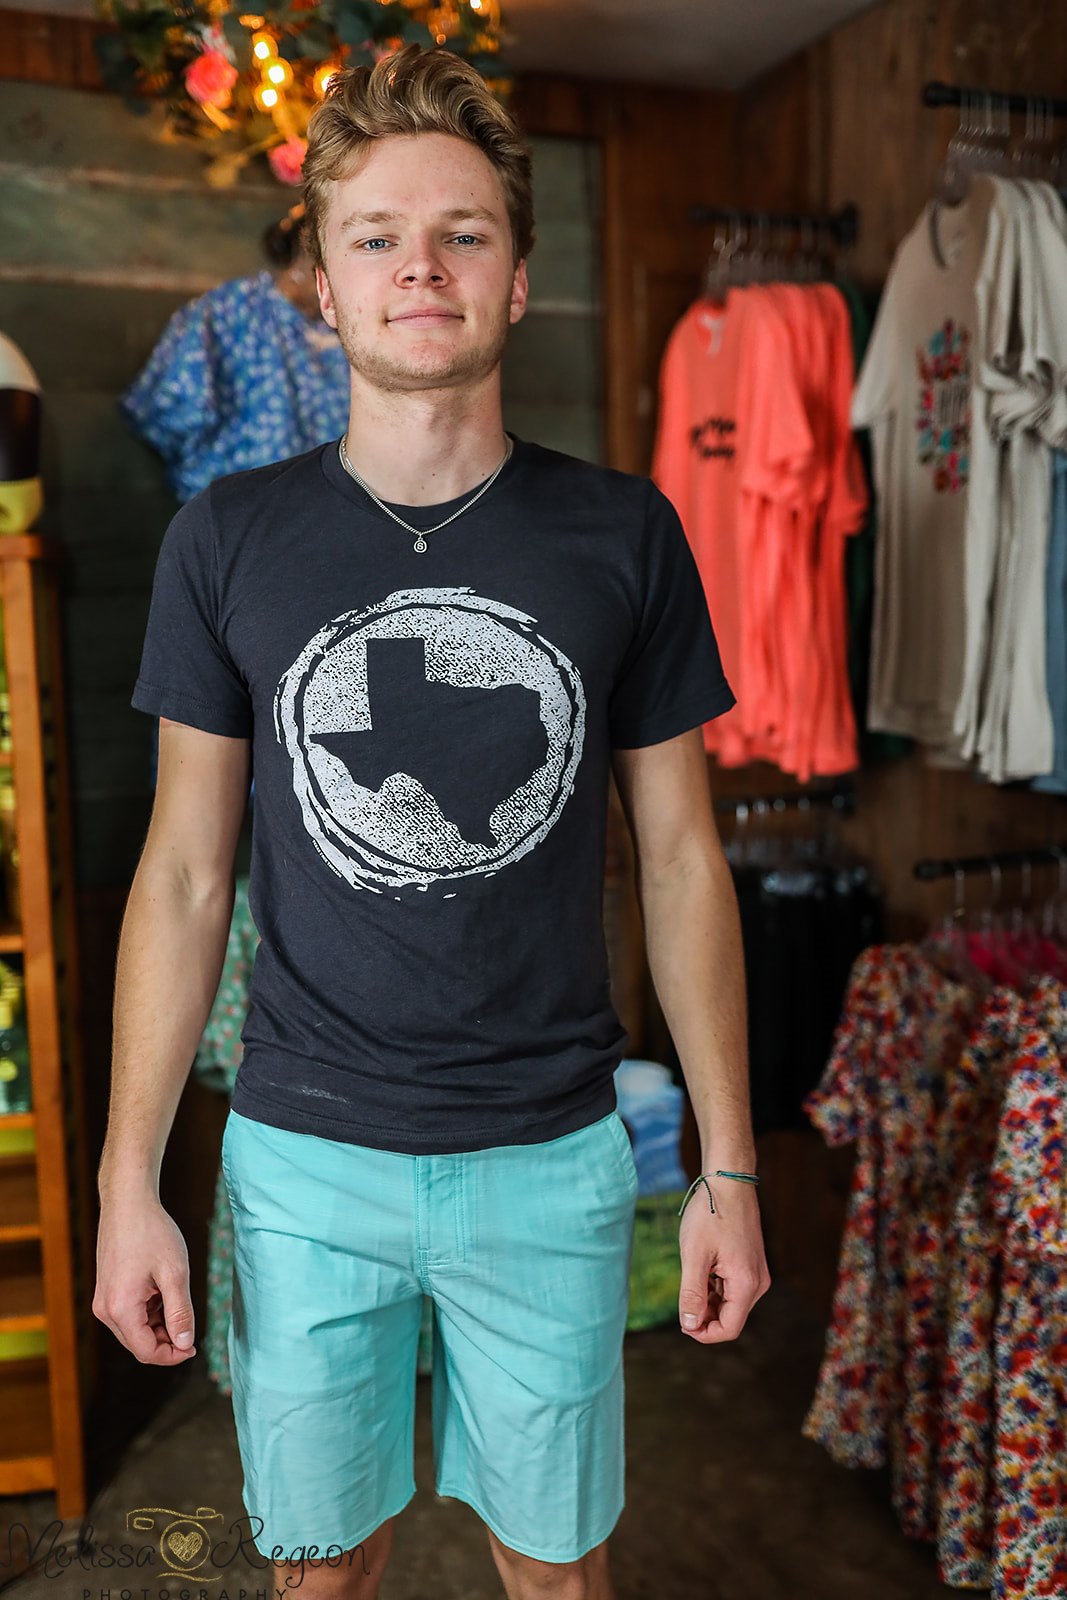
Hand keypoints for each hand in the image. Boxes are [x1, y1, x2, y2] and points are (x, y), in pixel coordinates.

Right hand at [93, 1192, 196, 1364]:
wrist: (128, 1202)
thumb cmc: (152, 1232)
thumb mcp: (174, 1273)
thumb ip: (180, 1312)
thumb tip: (185, 1344)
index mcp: (120, 1308)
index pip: (146, 1352)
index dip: (172, 1355)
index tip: (194, 1347)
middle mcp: (105, 1309)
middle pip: (138, 1344)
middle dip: (166, 1342)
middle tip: (191, 1327)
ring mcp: (103, 1300)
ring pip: (134, 1330)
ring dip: (159, 1326)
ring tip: (177, 1300)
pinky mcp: (106, 1290)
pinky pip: (129, 1314)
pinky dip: (149, 1313)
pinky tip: (163, 1292)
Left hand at [677, 1179, 770, 1342]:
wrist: (728, 1181)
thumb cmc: (710, 1214)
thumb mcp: (694, 1255)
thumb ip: (692, 1294)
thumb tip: (690, 1325)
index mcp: (746, 1284)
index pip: (729, 1328)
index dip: (704, 1333)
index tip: (682, 1323)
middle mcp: (758, 1282)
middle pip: (731, 1317)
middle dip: (705, 1316)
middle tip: (682, 1298)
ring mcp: (757, 1272)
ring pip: (731, 1303)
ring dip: (709, 1301)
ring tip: (691, 1277)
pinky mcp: (752, 1263)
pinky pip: (734, 1288)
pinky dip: (716, 1287)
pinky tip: (702, 1269)